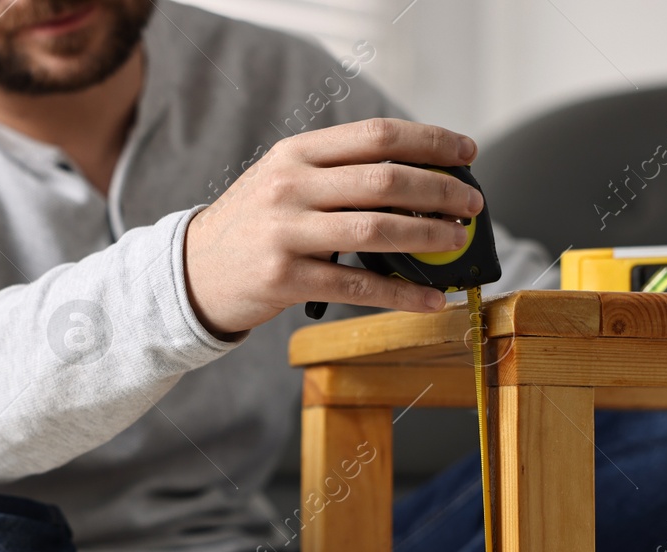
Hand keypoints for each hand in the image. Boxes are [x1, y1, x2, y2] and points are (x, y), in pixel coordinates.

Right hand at [184, 118, 484, 336]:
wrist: (193, 271)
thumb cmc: (254, 225)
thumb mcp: (286, 181)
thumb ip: (339, 173)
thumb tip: (419, 181)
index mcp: (297, 153)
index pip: (376, 136)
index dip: (430, 142)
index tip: (467, 153)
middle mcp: (290, 186)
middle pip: (384, 180)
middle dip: (441, 191)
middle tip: (473, 204)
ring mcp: (285, 233)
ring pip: (376, 230)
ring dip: (428, 236)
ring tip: (457, 242)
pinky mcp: (285, 279)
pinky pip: (357, 286)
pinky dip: (401, 294)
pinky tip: (429, 300)